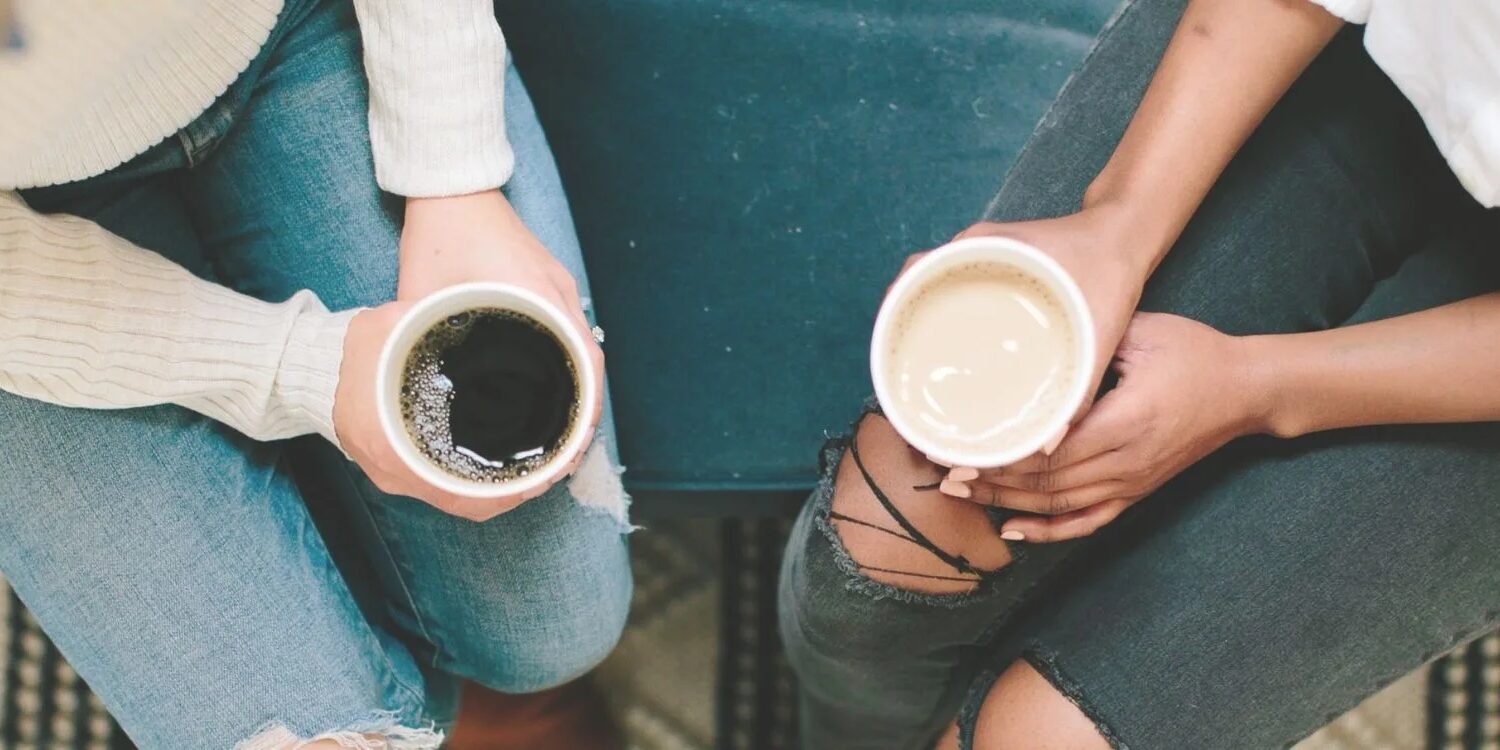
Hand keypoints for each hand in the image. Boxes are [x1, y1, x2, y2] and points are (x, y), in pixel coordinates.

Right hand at [333, 303, 590, 520]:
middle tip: (550, 468)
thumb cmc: (351, 352)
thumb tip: (487, 308)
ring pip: (459, 499)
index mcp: (397, 448)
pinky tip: (498, 460)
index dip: (510, 493)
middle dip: (513, 491)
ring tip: (534, 465)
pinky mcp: (395, 469)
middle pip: (469, 503)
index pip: (466, 496)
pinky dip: (474, 482)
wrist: (306, 369)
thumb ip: (439, 324)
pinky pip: (443, 488)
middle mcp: (397, 473)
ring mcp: (394, 476)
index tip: (543, 475)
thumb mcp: (397, 328)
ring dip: (496, 488)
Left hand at [395, 190, 604, 486]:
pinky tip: (549, 381)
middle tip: (567, 449)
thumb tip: (415, 385)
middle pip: (590, 359)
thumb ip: (425, 336)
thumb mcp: (425, 292)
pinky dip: (566, 358)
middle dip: (585, 405)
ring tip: (560, 426)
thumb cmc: (441, 231)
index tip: (579, 441)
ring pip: (581, 344)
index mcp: (539, 296)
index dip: (587, 405)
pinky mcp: (547, 280)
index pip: (585, 360)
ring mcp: (557, 284)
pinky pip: (567, 327)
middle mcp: (558, 292)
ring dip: (578, 383)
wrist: (451, 180)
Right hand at [892, 205, 1156, 468]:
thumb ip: (1083, 380)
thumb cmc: (1109, 266)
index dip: (894, 309)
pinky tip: (943, 365)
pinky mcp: (987, 276)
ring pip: (926, 297)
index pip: (917, 271)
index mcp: (984, 247)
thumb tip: (1053, 443)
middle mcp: (970, 251)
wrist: (1125, 234)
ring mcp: (976, 262)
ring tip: (913, 380)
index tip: (888, 349)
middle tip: (900, 383)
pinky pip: (947, 301)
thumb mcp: (1099, 321)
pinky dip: (938, 329)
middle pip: (912, 290)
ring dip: (915, 332)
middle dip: (898, 333)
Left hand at [955, 313, 1268, 540]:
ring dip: (1006, 504)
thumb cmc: (1194, 354)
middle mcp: (1126, 461)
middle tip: (940, 472)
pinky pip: (1087, 521)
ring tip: (958, 496)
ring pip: (1058, 505)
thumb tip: (1034, 338)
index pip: (1050, 451)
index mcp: (1126, 422)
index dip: (1002, 457)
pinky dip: (1049, 531)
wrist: (1246, 391)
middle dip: (989, 481)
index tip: (959, 451)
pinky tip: (1013, 532)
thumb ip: (1092, 339)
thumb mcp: (1143, 332)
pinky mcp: (1136, 492)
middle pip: (1045, 483)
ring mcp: (1131, 483)